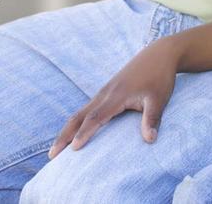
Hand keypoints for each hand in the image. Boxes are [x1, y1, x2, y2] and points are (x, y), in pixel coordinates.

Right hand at [48, 38, 180, 156]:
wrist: (158, 55)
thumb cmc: (159, 78)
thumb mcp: (158, 99)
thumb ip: (152, 119)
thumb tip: (150, 140)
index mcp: (115, 96)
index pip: (95, 118)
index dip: (84, 133)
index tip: (73, 149)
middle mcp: (104, 94)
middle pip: (78, 116)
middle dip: (64, 135)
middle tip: (52, 155)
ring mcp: (104, 92)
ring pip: (80, 113)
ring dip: (67, 130)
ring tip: (57, 148)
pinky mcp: (106, 92)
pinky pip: (87, 109)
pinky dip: (77, 122)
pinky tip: (75, 133)